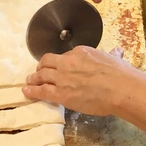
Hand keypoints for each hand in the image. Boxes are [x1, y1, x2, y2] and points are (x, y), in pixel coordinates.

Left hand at [23, 46, 145, 115]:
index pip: (65, 55)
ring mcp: (63, 78)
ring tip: (30, 80)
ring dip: (34, 78)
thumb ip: (113, 54)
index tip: (61, 66)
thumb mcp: (115, 58)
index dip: (62, 61)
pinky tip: (26, 91)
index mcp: (80, 52)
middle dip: (42, 66)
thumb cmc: (119, 73)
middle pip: (48, 62)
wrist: (119, 88)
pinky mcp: (61, 94)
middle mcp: (68, 62)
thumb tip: (117, 52)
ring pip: (41, 75)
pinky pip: (41, 91)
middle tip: (39, 71)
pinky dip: (32, 90)